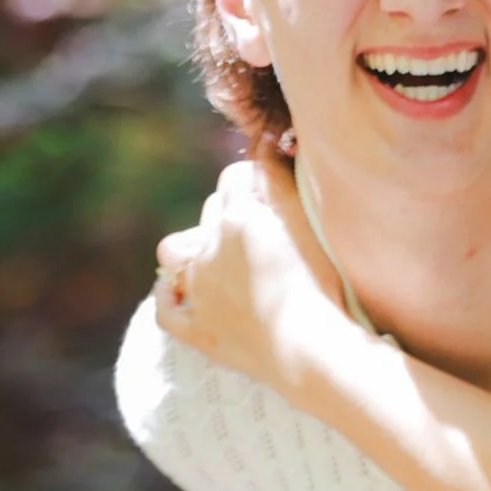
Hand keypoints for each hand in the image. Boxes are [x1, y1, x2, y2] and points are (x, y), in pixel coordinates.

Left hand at [155, 155, 341, 390]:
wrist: (312, 350)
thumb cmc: (322, 285)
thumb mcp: (308, 219)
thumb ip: (282, 177)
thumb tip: (266, 140)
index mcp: (238, 218)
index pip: (235, 177)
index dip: (254, 181)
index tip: (274, 191)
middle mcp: (210, 248)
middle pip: (211, 211)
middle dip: (230, 212)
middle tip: (265, 232)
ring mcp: (201, 292)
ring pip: (176, 252)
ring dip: (191, 245)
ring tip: (218, 256)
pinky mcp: (201, 331)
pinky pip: (167, 310)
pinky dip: (169, 297)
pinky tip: (180, 293)